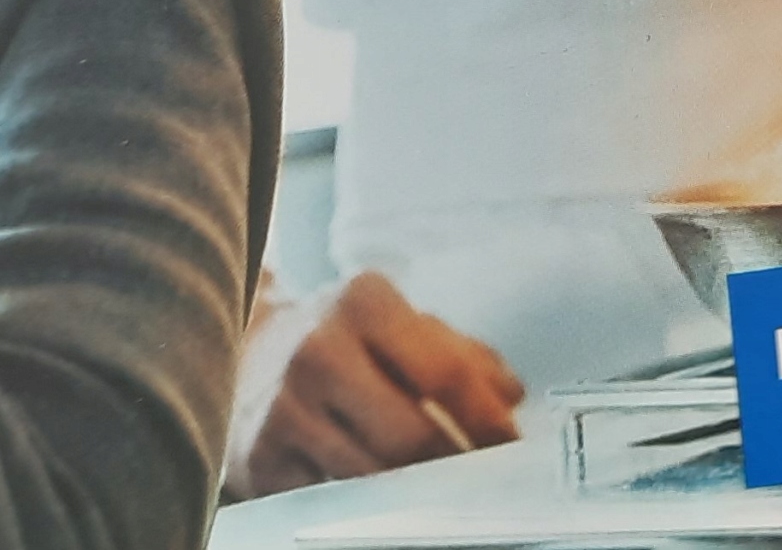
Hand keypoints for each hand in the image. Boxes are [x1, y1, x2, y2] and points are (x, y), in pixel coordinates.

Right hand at [231, 271, 523, 497]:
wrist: (245, 352)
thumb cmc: (344, 337)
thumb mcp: (402, 323)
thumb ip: (463, 353)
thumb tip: (511, 397)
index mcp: (366, 303)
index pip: (444, 371)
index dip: (485, 417)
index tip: (510, 444)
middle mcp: (319, 351)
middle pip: (409, 434)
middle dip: (453, 463)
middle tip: (481, 478)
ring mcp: (284, 409)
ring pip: (372, 474)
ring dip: (414, 489)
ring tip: (440, 488)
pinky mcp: (259, 462)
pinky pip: (330, 497)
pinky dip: (364, 503)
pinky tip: (384, 496)